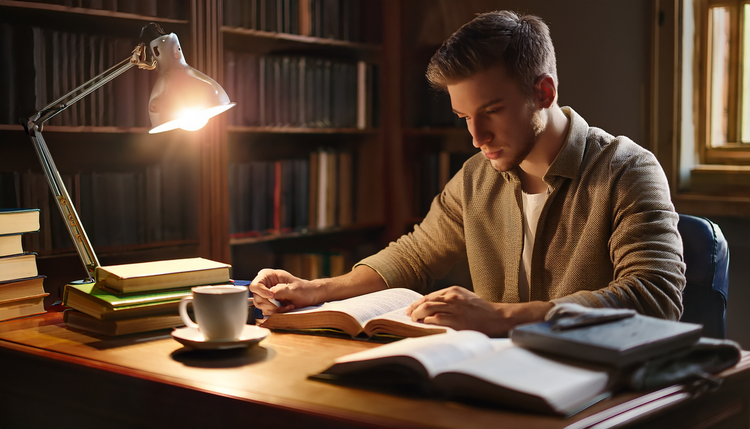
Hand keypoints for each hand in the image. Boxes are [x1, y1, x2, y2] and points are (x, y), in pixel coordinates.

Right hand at [249, 269, 321, 315]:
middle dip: (269, 304)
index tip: (272, 296)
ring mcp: (266, 295)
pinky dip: (276, 312)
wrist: (309, 296)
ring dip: (273, 309)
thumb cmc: (303, 289)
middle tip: (282, 304)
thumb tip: (270, 294)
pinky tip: (286, 308)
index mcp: (268, 276)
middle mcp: (265, 285)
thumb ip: (281, 290)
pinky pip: (266, 311)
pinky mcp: (269, 304)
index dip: (261, 292)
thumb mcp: (294, 289)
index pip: (255, 284)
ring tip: (287, 306)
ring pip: (260, 306)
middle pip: (256, 297)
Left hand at [406, 286, 553, 335]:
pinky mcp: (456, 320)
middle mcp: (452, 297)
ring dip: (418, 315)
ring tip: (414, 320)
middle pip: (425, 301)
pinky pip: (436, 320)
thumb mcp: (464, 297)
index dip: (417, 303)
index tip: (411, 308)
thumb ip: (449, 299)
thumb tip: (429, 306)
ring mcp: (454, 309)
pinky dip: (428, 322)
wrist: (496, 317)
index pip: (429, 296)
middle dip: (414, 309)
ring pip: (428, 309)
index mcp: (453, 290)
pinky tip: (424, 325)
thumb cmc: (479, 309)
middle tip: (408, 315)